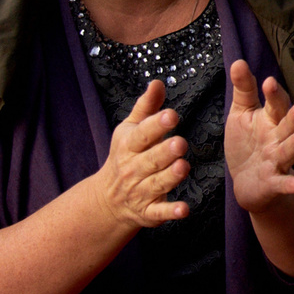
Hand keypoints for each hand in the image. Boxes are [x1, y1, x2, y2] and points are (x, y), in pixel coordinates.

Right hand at [77, 80, 191, 230]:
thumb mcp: (130, 129)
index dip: (156, 125)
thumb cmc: (126, 155)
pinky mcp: (149, 212)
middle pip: (150, 160)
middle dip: (164, 152)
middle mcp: (133, 169)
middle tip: (180, 143)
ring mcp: (140, 191)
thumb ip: (146, 107)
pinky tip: (185, 209)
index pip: (142, 134)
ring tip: (183, 167)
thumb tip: (158, 81)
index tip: (171, 115)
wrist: (108, 199)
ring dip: (170, 177)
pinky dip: (171, 212)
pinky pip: (160, 212)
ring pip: (157, 184)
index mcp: (129, 145)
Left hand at [225, 59, 293, 211]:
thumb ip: (244, 89)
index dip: (273, 94)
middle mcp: (278, 138)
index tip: (268, 82)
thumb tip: (238, 61)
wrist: (248, 182)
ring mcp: (278, 160)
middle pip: (288, 125)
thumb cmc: (247, 143)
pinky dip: (289, 185)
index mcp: (270, 119)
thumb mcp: (241, 113)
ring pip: (289, 150)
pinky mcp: (274, 182)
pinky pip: (282, 183)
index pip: (275, 104)